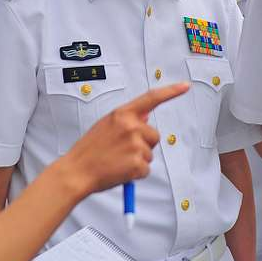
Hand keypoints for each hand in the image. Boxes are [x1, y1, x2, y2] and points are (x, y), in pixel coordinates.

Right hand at [64, 83, 187, 194]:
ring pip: (150, 154)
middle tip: (121, 152)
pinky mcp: (138, 164)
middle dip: (144, 144)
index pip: (151, 98)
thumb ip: (126, 120)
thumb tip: (146, 118)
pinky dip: (136, 174)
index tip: (185, 86)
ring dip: (138, 160)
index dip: (171, 91)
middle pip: (154, 135)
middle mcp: (131, 126)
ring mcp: (136, 145)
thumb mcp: (105, 126)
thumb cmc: (89, 150)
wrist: (76, 171)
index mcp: (122, 114)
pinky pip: (146, 169)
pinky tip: (120, 172)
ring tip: (117, 162)